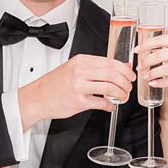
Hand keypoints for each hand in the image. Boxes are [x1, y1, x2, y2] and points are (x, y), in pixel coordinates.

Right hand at [18, 54, 134, 128]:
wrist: (37, 97)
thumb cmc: (55, 84)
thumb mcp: (74, 68)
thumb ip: (95, 67)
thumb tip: (119, 67)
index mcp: (81, 61)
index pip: (110, 62)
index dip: (125, 70)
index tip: (130, 75)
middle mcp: (80, 71)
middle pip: (113, 74)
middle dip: (126, 82)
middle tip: (128, 87)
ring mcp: (79, 86)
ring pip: (110, 88)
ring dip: (121, 94)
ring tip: (122, 97)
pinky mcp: (79, 101)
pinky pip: (101, 103)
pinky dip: (110, 106)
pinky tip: (110, 106)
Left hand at [137, 32, 167, 101]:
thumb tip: (163, 49)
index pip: (163, 39)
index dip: (147, 44)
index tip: (138, 49)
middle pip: (160, 53)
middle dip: (146, 60)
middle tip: (140, 66)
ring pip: (164, 67)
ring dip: (152, 73)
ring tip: (146, 76)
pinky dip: (161, 82)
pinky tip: (155, 84)